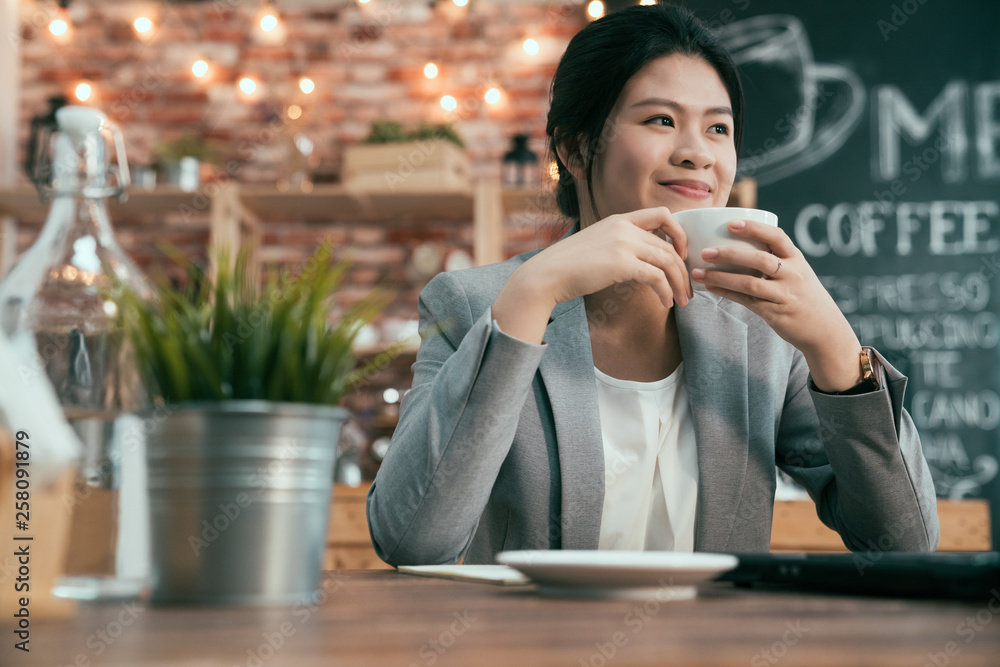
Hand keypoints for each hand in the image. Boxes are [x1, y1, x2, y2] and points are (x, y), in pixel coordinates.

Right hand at [523, 206, 692, 308]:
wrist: (547, 274)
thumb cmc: (568, 266)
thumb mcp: (596, 244)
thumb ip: (618, 245)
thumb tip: (639, 264)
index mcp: (619, 219)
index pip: (662, 214)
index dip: (679, 232)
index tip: (681, 253)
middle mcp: (624, 227)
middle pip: (669, 245)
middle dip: (682, 269)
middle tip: (687, 289)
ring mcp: (623, 244)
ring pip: (667, 261)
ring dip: (678, 283)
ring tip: (682, 301)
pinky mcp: (622, 263)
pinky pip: (656, 277)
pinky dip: (666, 291)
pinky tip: (665, 303)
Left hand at [689, 218, 862, 389]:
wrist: (825, 330)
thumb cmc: (804, 296)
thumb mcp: (798, 272)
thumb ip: (776, 259)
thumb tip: (738, 243)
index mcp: (797, 259)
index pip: (776, 237)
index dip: (753, 228)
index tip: (730, 223)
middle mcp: (793, 275)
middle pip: (759, 260)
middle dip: (730, 254)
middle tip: (705, 252)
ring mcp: (785, 295)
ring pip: (749, 283)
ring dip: (721, 278)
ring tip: (698, 273)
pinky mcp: (775, 313)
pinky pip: (747, 301)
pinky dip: (726, 293)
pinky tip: (710, 288)